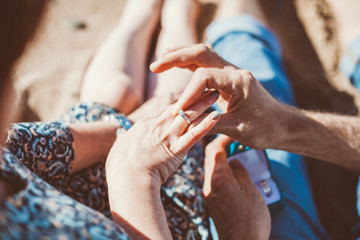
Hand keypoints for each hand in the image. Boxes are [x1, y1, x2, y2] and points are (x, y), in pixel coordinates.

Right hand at [106, 90, 219, 184]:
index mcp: (145, 125)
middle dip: (193, 96)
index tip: (189, 98)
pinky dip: (206, 125)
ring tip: (215, 95)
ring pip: (188, 116)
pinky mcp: (176, 149)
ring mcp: (168, 136)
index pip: (165, 111)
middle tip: (206, 86)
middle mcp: (158, 126)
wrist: (127, 180)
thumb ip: (127, 141)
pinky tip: (216, 117)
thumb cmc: (120, 168)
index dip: (179, 104)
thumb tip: (125, 139)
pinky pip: (194, 135)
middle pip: (179, 107)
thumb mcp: (122, 148)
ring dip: (203, 105)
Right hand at [151, 44, 287, 148]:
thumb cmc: (264, 129)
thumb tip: (186, 123)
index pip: (205, 76)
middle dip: (176, 58)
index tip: (178, 110)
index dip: (188, 91)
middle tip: (155, 66)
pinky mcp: (227, 78)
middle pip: (201, 54)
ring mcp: (231, 72)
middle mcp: (234, 72)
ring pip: (202, 55)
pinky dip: (188, 64)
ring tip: (160, 62)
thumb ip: (211, 124)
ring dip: (180, 56)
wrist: (281, 124)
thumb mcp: (238, 130)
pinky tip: (175, 65)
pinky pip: (205, 65)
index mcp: (239, 82)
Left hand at [203, 135, 270, 239]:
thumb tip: (233, 161)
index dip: (223, 138)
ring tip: (237, 158)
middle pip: (211, 158)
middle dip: (221, 148)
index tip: (233, 134)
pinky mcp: (212, 203)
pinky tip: (235, 176)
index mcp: (218, 177)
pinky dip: (223, 174)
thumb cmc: (250, 218)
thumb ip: (240, 171)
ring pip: (213, 170)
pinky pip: (215, 182)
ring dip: (223, 161)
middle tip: (235, 143)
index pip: (214, 149)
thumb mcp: (250, 189)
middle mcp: (209, 184)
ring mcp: (209, 195)